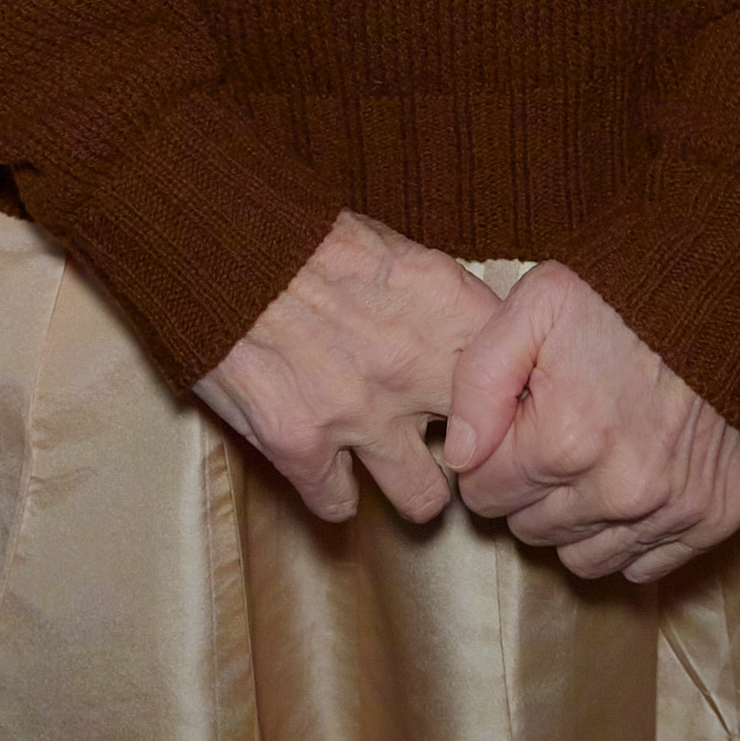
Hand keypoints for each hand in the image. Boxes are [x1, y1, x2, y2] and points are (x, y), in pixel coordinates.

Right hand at [195, 210, 502, 528]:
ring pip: (424, 500)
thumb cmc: (302, 235)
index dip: (517, 400)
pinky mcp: (299, 443)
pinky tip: (327, 468)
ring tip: (395, 464)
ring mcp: (356, 411)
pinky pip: (339, 505)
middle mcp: (411, 365)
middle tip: (457, 449)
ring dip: (410, 482)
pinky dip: (332, 490)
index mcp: (444, 307)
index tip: (506, 409)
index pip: (524, 378)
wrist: (216, 237)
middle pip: (488, 452)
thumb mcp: (392, 247)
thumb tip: (479, 340)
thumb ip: (440, 304)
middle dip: (476, 455)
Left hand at [439, 263, 739, 584]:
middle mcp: (619, 490)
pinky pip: (642, 565)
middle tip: (549, 435)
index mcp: (564, 441)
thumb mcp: (531, 308)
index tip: (511, 425)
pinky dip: (627, 535)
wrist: (722, 288)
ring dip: (573, 520)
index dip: (488, 458)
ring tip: (587, 460)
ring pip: (582, 560)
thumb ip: (477, 382)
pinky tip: (627, 481)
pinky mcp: (712, 517)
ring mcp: (671, 508)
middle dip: (527, 489)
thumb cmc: (619, 295)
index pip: (484, 496)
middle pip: (529, 530)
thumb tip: (459, 457)